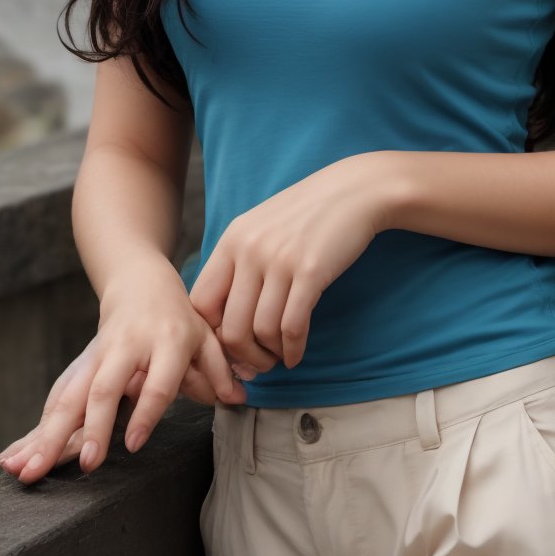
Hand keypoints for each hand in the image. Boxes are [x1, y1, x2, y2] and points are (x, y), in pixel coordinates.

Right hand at [0, 260, 247, 485]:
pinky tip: (14, 459)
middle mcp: (127, 349)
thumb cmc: (178, 316)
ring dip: (48, 435)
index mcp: (165, 341)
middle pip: (105, 388)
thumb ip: (220, 369)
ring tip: (28, 471)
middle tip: (87, 464)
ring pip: (70, 396)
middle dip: (93, 426)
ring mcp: (98, 358)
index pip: (156, 380)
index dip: (145, 410)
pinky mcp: (79, 368)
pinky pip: (56, 401)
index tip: (133, 443)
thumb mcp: (206, 335)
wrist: (138, 281)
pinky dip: (35, 431)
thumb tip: (239, 399)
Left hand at [190, 153, 383, 373]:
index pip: (201, 304)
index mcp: (231, 241)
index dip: (212, 334)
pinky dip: (293, 350)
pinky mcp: (311, 271)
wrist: (353, 191)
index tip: (230, 346)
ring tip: (279, 358)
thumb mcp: (260, 229)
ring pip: (261, 332)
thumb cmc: (306, 216)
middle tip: (258, 364)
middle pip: (229, 328)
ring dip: (270, 356)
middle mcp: (249, 251)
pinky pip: (292, 327)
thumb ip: (239, 267)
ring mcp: (280, 260)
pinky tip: (296, 354)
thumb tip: (226, 324)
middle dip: (243, 357)